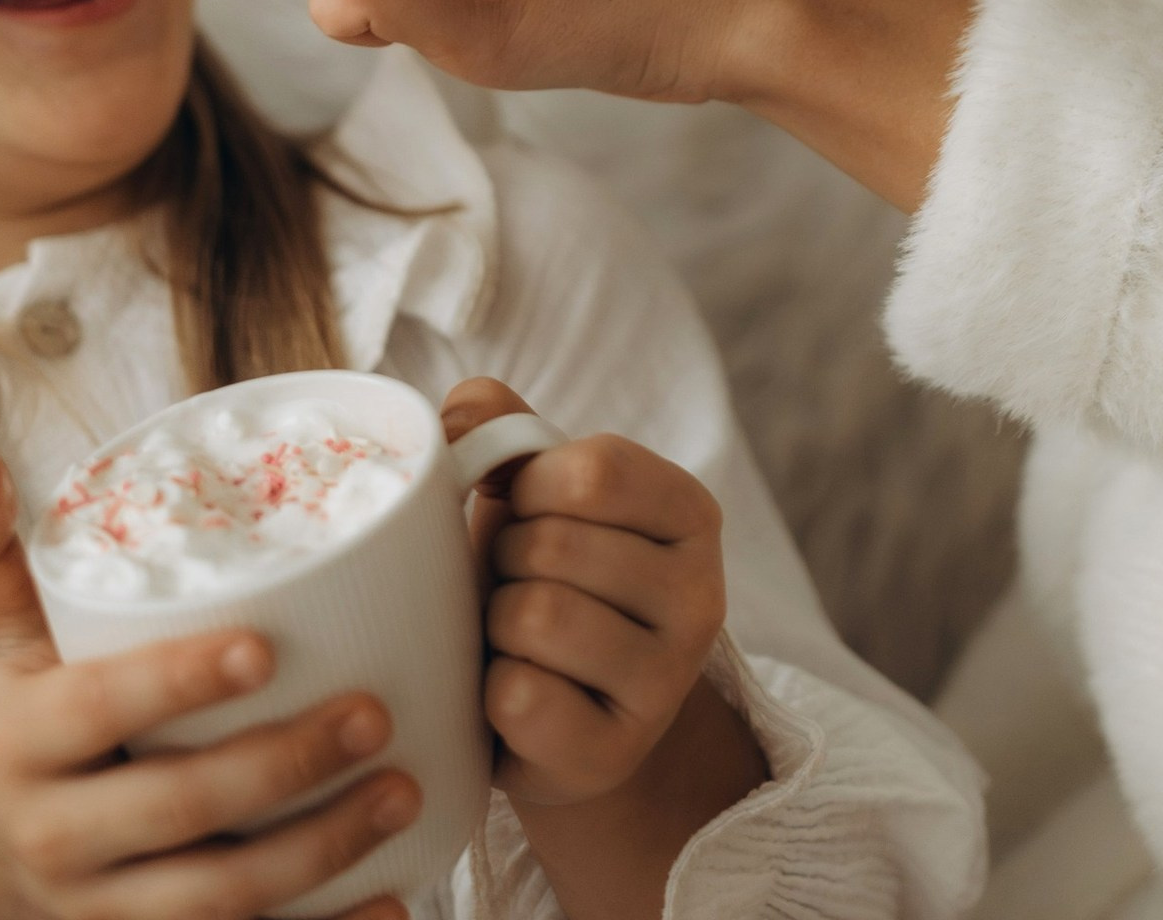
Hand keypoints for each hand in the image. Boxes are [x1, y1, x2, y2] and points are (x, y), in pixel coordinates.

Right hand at [0, 451, 419, 919]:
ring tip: (402, 790)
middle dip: (280, 768)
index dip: (178, 684)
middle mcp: (55, 838)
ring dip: (318, 856)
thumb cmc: (12, 717)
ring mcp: (99, 913)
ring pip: (214, 902)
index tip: (265, 648)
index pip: (99, 712)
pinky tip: (393, 902)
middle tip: (374, 714)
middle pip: (175, 813)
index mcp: (20, 743)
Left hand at [443, 382, 766, 919]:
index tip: (526, 511)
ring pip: (535, 616)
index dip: (530, 486)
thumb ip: (502, 430)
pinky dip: (490, 691)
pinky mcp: (615, 751)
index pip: (595, 470)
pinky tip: (514, 694)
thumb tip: (460, 411)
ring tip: (516, 638)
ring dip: (495, 625)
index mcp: (691, 512)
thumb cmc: (543, 577)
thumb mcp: (535, 493)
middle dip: (506, 560)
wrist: (560, 713)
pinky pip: (520, 696)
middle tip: (519, 585)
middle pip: (554, 544)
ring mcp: (667, 682)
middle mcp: (702, 595)